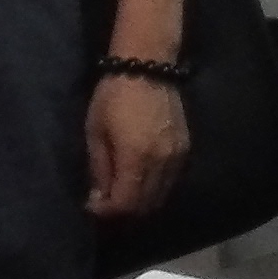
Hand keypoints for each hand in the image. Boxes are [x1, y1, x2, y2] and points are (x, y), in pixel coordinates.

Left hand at [86, 75, 188, 220]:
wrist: (147, 67)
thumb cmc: (113, 96)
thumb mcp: (96, 132)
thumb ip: (99, 169)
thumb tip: (98, 198)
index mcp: (136, 157)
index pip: (126, 203)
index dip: (107, 211)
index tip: (92, 205)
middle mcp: (161, 163)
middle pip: (145, 205)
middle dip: (124, 211)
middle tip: (106, 203)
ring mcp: (177, 157)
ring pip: (161, 196)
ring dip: (141, 202)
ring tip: (122, 194)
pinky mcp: (185, 149)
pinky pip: (171, 182)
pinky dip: (155, 189)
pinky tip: (141, 180)